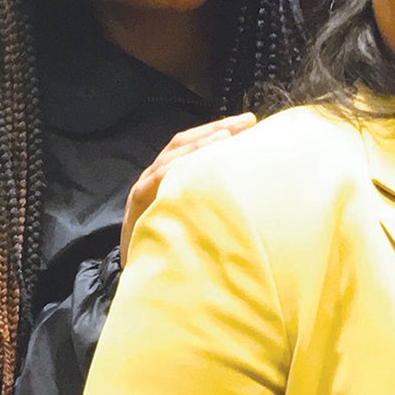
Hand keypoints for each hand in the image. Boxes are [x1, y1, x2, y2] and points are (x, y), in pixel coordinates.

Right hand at [120, 113, 257, 265]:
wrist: (142, 271)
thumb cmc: (176, 242)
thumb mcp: (200, 214)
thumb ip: (217, 197)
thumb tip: (256, 184)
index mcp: (175, 174)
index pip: (197, 143)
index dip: (222, 129)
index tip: (251, 122)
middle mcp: (160, 175)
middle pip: (186, 142)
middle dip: (216, 128)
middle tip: (244, 122)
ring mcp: (147, 186)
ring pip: (172, 157)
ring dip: (197, 145)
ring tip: (223, 137)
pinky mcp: (138, 203)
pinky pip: (155, 181)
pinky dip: (173, 170)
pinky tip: (191, 164)